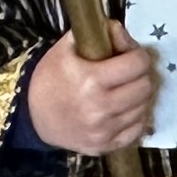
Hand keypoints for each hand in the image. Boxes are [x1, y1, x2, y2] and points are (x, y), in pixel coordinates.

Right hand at [23, 29, 158, 154]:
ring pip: (143, 108)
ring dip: (138, 97)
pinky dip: (134, 118)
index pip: (137, 64)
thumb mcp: (68, 47)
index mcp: (91, 80)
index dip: (137, 55)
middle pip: (145, 87)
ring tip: (125, 90)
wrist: (31, 116)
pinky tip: (124, 109)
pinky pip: (136, 131)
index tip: (129, 55)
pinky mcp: (103, 147)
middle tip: (129, 72)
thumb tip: (119, 29)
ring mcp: (102, 131)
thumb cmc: (51, 77)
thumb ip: (98, 33)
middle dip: (140, 75)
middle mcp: (100, 108)